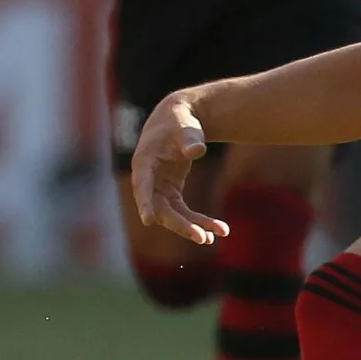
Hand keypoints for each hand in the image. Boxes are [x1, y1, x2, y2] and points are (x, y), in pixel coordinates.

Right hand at [130, 93, 228, 245]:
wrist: (180, 120)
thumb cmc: (179, 122)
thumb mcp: (185, 128)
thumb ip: (189, 139)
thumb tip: (197, 151)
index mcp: (144, 162)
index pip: (142, 186)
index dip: (145, 203)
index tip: (148, 220)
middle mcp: (147, 180)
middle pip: (160, 208)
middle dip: (180, 224)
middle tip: (201, 237)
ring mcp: (159, 189)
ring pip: (173, 215)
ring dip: (192, 227)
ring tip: (212, 238)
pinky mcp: (171, 193)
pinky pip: (184, 212)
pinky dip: (199, 221)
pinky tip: (218, 230)